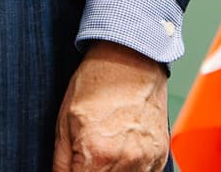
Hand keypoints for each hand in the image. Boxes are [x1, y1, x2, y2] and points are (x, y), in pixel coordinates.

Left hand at [52, 41, 168, 171]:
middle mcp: (126, 162)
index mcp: (97, 153)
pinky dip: (130, 171)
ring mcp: (147, 161)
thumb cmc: (96, 83)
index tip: (73, 167)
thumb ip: (60, 161)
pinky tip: (120, 154)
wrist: (131, 59)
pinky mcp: (160, 156)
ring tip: (103, 152)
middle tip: (84, 159)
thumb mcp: (64, 121)